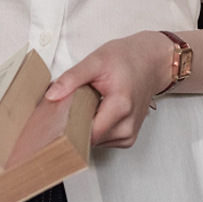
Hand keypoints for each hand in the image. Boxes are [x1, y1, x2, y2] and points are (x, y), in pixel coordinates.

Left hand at [45, 31, 171, 147]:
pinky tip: (95, 111)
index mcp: (121, 106)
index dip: (67, 126)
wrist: (151, 62)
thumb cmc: (127, 59)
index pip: (85, 133)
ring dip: (84, 126)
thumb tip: (51, 96)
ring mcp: (129, 135)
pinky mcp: (127, 138)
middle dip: (74, 124)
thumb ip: (72, 78)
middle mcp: (127, 125)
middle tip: (71, 103)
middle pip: (88, 139)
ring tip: (86, 104)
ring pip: (93, 142)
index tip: (56, 114)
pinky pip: (102, 140)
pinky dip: (95, 128)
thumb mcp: (96, 60)